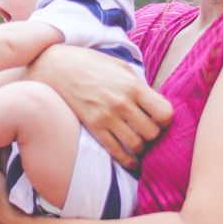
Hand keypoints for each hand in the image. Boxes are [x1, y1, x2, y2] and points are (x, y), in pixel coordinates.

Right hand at [27, 45, 171, 168]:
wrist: (58, 67)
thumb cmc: (92, 63)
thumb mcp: (121, 67)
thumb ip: (139, 84)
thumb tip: (153, 101)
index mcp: (134, 86)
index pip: (165, 113)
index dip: (165, 119)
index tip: (159, 117)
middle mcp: (122, 104)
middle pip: (152, 132)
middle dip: (153, 133)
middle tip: (148, 130)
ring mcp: (107, 118)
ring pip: (136, 146)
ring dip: (140, 147)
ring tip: (138, 141)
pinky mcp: (93, 128)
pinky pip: (116, 152)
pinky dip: (126, 160)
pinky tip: (130, 159)